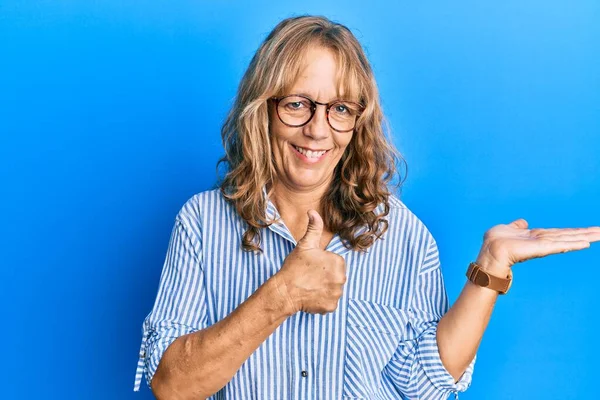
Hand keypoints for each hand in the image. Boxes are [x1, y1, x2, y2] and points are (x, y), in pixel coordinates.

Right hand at [273, 210, 346, 314]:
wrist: (285, 291)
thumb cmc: (294, 267)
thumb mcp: (305, 245)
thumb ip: (313, 228)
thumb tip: (313, 211)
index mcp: (338, 262)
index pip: (335, 262)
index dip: (323, 264)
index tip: (312, 266)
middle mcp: (341, 279)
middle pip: (336, 276)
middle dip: (326, 276)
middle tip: (310, 276)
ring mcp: (336, 294)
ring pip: (333, 289)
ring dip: (325, 288)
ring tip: (310, 286)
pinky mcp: (331, 307)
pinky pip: (330, 302)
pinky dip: (322, 300)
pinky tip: (311, 296)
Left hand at [476, 219, 599, 274]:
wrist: (489, 252)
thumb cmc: (495, 242)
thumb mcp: (508, 229)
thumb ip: (517, 226)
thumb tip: (523, 222)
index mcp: (536, 236)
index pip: (560, 233)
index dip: (575, 231)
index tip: (591, 230)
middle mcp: (542, 241)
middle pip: (568, 235)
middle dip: (586, 233)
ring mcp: (542, 245)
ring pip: (567, 239)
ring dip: (584, 237)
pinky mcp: (539, 248)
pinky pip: (559, 245)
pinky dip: (572, 243)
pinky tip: (586, 243)